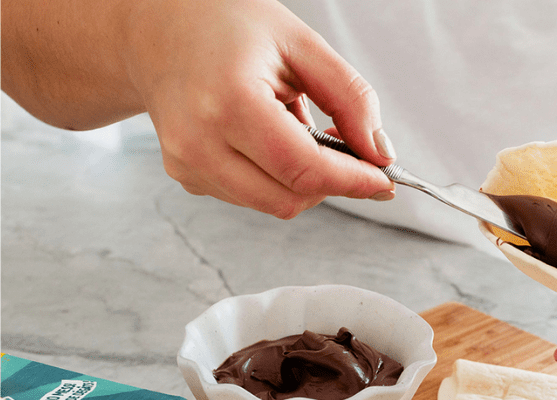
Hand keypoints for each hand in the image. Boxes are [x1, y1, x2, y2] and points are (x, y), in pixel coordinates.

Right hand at [124, 0, 394, 217]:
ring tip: (299, 129)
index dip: (353, 181)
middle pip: (289, 199)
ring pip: (272, 204)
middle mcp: (198, 142)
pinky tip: (269, 139)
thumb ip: (351, 100)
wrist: (159, 29)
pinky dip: (276, 178)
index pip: (304, 169)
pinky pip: (251, 197)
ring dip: (303, 181)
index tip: (384, 179)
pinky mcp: (186, 176)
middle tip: (351, 152)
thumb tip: (380, 154)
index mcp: (229, 102)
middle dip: (331, 183)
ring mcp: (187, 164)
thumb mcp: (303, 45)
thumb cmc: (229, 26)